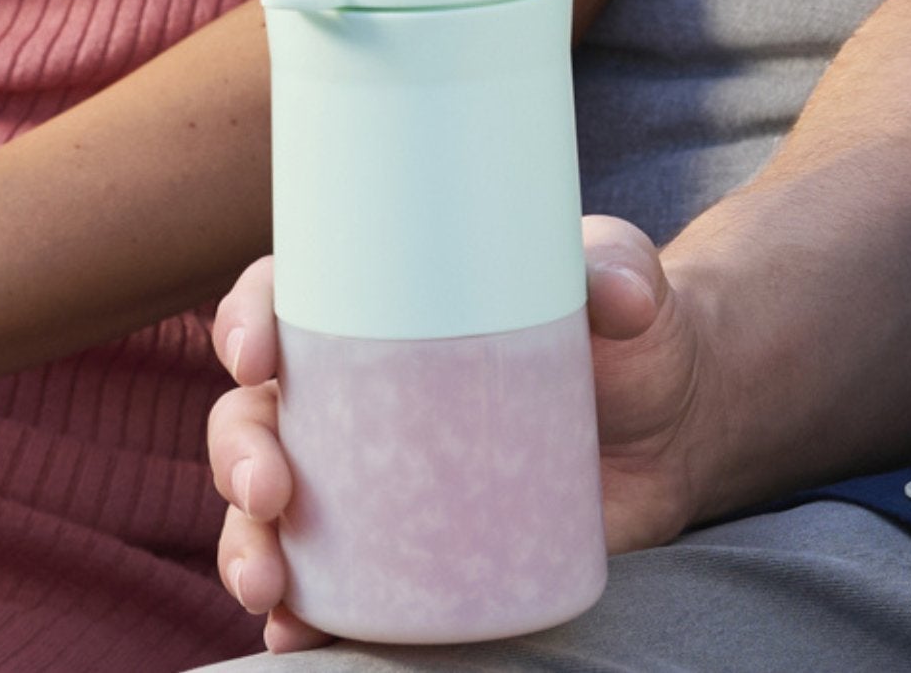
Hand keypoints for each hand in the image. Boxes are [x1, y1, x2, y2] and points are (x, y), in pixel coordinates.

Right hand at [204, 215, 715, 651]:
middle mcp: (346, 394)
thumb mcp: (622, 286)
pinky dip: (300, 614)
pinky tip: (293, 636)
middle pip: (253, 416)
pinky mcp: (403, 547)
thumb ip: (621, 273)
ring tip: (267, 586)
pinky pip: (328, 583)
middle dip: (238, 456)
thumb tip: (621, 293)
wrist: (672, 436)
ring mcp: (366, 477)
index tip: (256, 357)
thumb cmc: (629, 339)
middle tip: (268, 492)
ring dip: (246, 545)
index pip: (279, 301)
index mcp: (368, 311)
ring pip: (268, 508)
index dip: (244, 323)